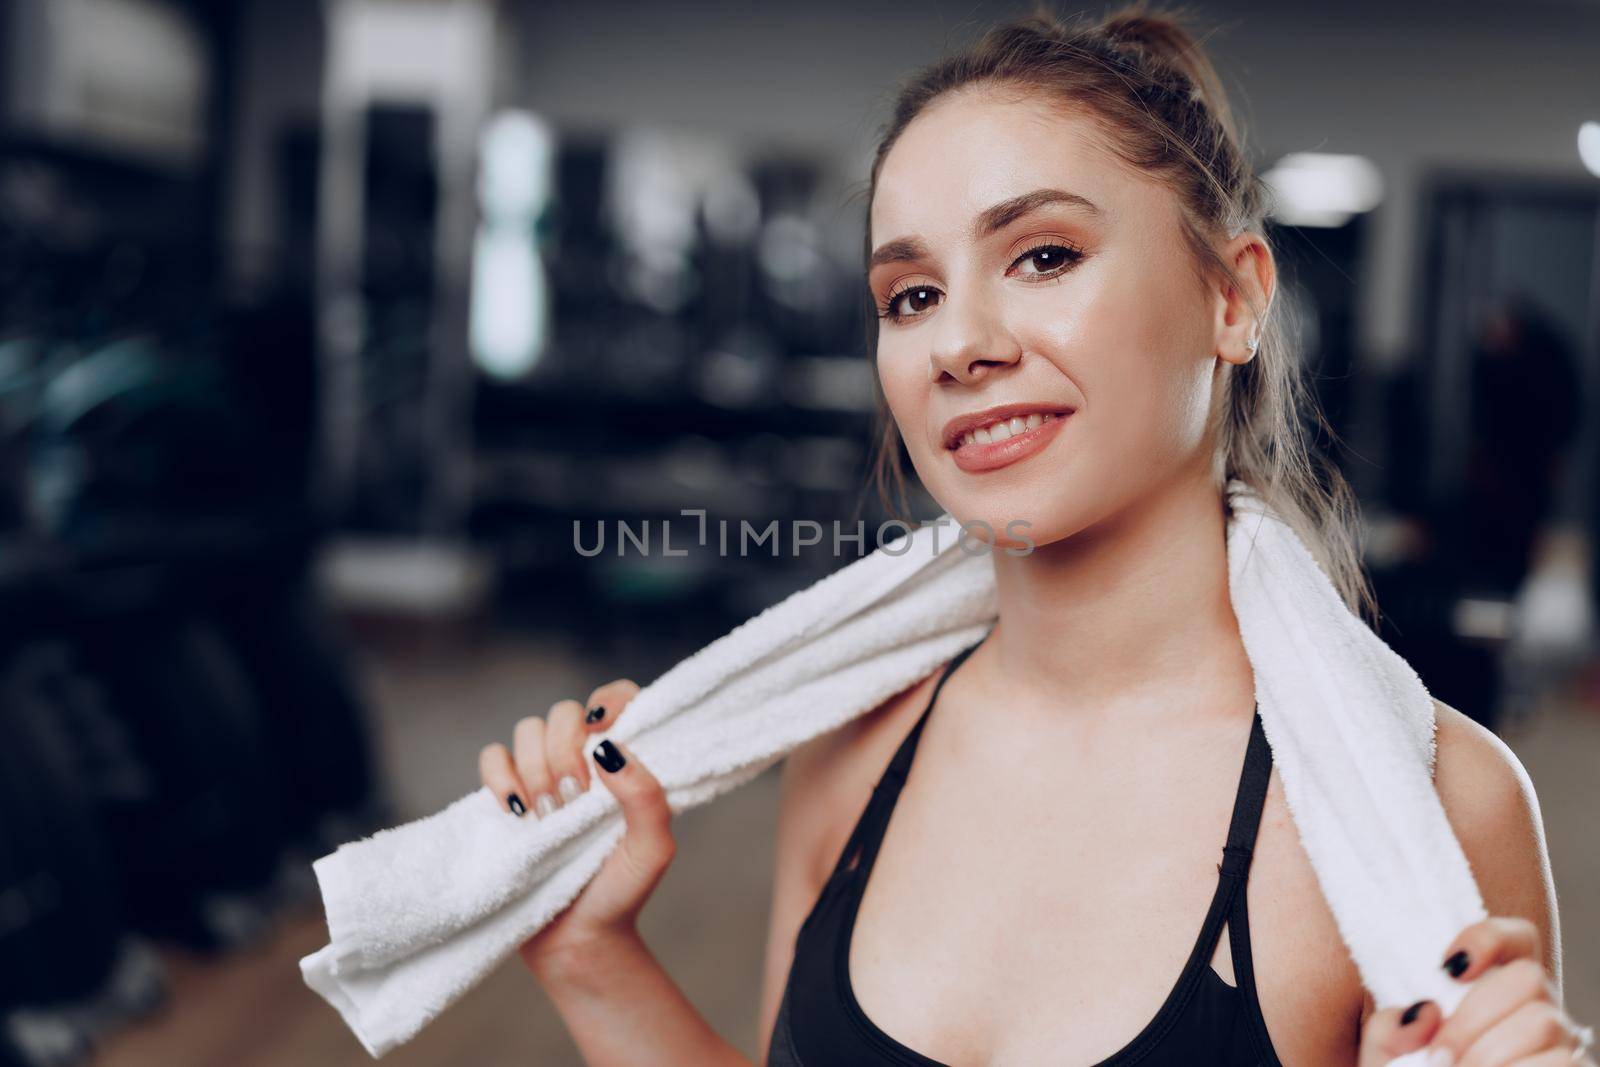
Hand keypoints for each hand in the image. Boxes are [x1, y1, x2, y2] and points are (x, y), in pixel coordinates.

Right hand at [476, 678, 676, 978]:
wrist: (577, 941)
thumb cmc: (622, 892)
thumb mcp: (652, 849)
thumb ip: (647, 796)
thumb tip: (609, 748)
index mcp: (625, 763)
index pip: (619, 700)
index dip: (609, 702)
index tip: (602, 731)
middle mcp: (583, 761)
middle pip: (564, 712)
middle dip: (565, 752)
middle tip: (574, 800)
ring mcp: (542, 776)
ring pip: (527, 729)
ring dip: (535, 770)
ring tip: (549, 818)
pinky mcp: (506, 797)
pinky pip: (491, 756)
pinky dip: (499, 777)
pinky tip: (517, 813)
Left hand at [1358, 916, 1595, 1065]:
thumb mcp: (1389, 1051)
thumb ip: (1389, 1028)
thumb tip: (1423, 1013)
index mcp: (1494, 988)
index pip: (1515, 938)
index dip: (1487, 939)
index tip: (1448, 968)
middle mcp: (1535, 1009)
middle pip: (1528, 977)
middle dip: (1474, 1018)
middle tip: (1438, 1057)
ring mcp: (1560, 1044)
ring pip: (1544, 1022)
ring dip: (1491, 1054)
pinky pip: (1563, 1062)